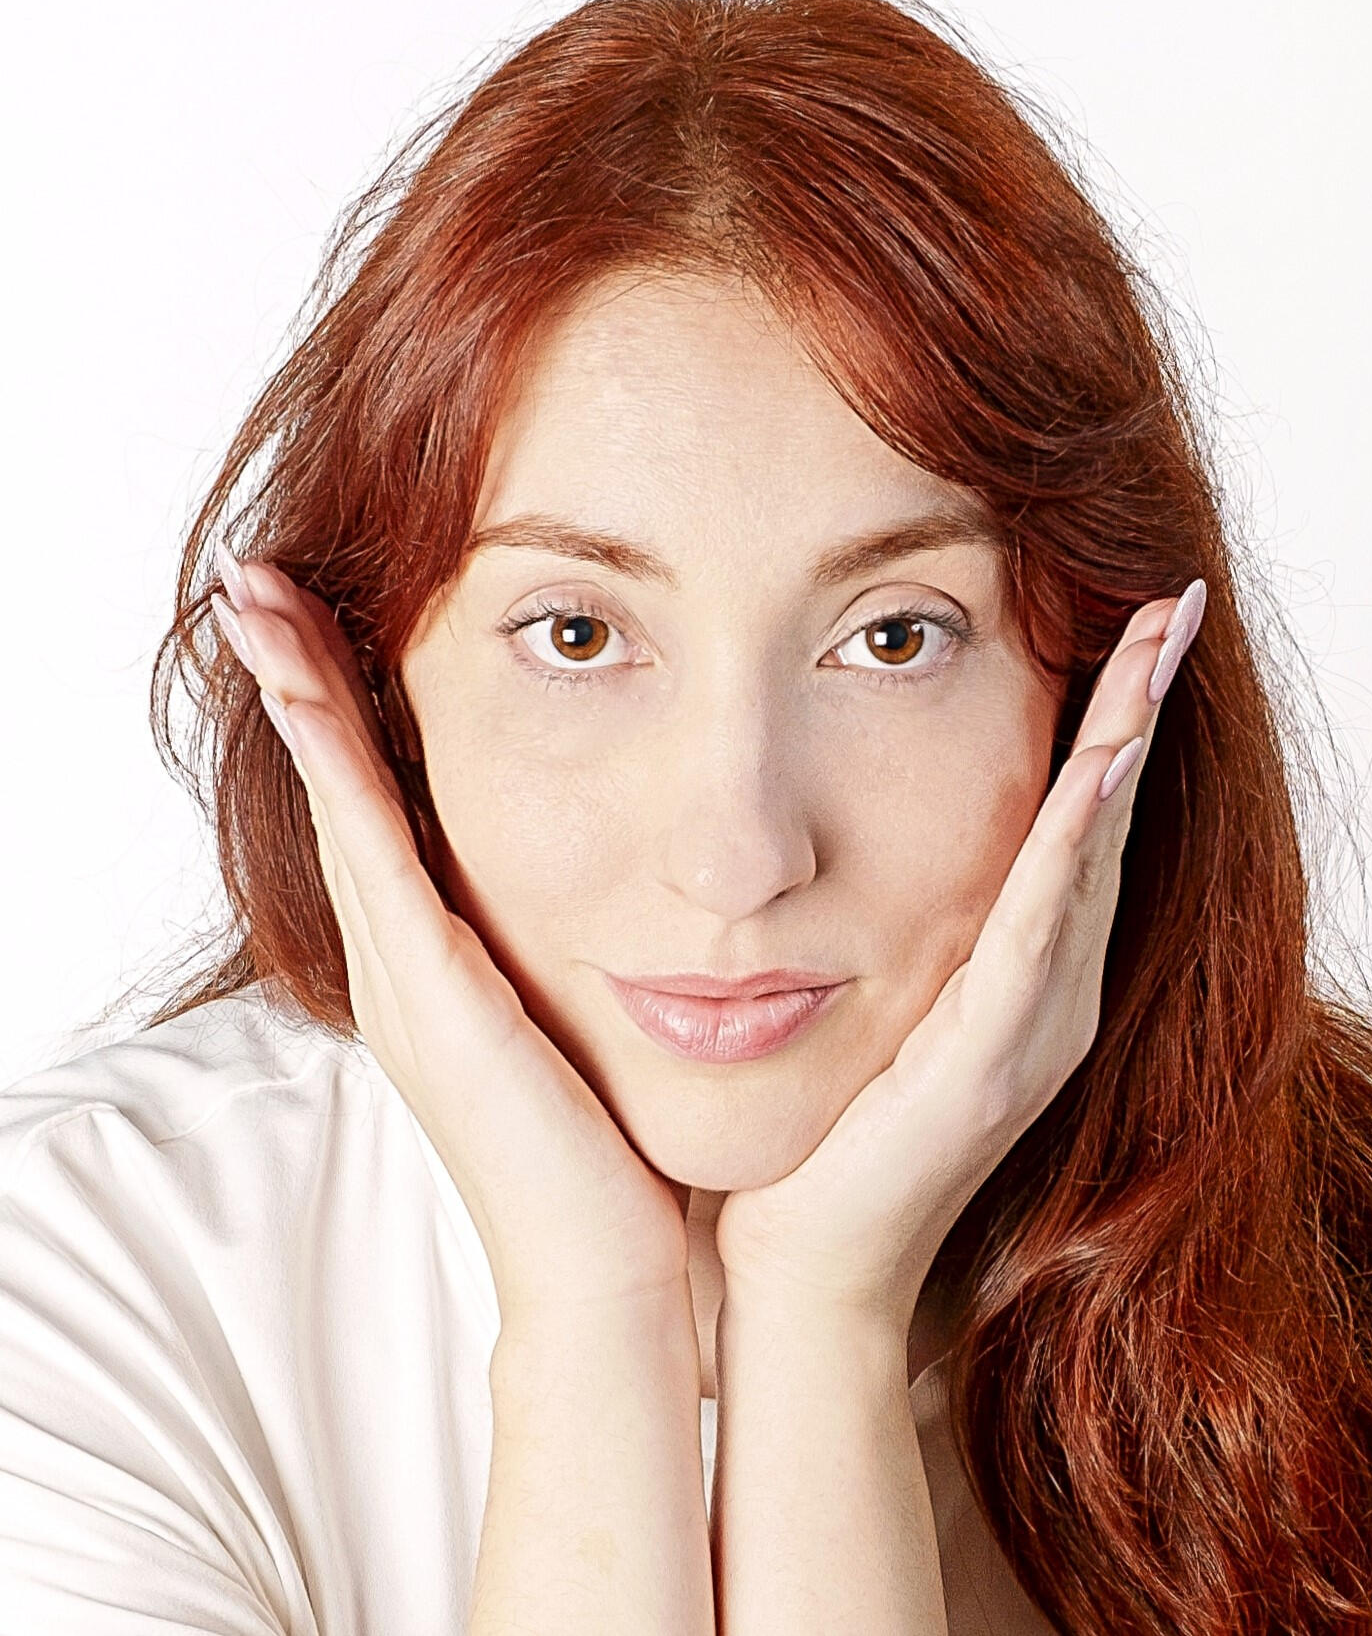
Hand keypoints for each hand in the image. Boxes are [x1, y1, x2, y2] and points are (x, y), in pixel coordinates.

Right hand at [208, 548, 693, 1320]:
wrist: (610, 1272)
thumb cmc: (613, 1153)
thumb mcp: (584, 1017)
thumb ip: (583, 948)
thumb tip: (641, 885)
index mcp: (437, 958)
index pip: (376, 803)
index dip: (340, 709)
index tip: (318, 615)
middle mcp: (401, 958)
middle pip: (333, 784)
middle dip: (294, 674)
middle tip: (256, 575)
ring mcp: (403, 974)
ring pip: (335, 799)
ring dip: (294, 690)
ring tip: (255, 594)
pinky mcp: (430, 991)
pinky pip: (370, 851)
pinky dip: (332, 763)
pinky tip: (304, 685)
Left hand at [714, 580, 1206, 1334]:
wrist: (802, 1264)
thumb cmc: (821, 1126)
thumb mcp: (871, 992)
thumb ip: (892, 914)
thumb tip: (849, 823)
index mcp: (1023, 975)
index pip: (1078, 822)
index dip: (1111, 722)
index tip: (1129, 621)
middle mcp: (1050, 997)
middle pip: (1109, 823)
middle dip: (1140, 707)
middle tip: (1172, 601)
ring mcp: (1033, 1033)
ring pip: (1091, 862)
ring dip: (1124, 749)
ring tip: (1154, 649)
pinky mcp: (990, 1066)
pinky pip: (1037, 935)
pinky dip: (1073, 849)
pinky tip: (1095, 773)